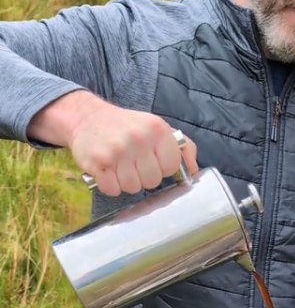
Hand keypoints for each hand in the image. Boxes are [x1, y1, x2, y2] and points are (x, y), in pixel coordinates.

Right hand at [66, 95, 197, 196]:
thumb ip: (182, 148)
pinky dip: (109, 185)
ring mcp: (117, 150)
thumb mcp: (157, 127)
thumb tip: (194, 171)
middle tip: (132, 163)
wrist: (87, 117)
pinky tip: (107, 171)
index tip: (152, 161)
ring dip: (126, 182)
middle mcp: (138, 138)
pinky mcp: (98, 162)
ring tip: (119, 167)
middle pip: (152, 181)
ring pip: (133, 188)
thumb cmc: (127, 127)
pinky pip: (113, 190)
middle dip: (143, 177)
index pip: (171, 167)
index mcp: (157, 129)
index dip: (162, 168)